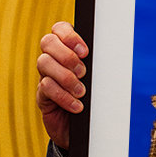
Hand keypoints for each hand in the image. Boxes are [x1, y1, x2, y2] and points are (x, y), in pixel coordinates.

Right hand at [36, 22, 88, 148]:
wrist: (85, 128)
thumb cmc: (95, 97)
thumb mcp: (99, 78)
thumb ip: (100, 63)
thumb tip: (113, 52)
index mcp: (68, 48)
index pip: (59, 28)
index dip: (69, 35)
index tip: (85, 51)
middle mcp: (53, 59)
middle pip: (47, 42)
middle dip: (66, 55)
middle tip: (83, 71)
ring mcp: (45, 76)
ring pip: (44, 63)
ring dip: (66, 77)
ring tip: (81, 91)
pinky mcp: (42, 95)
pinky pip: (46, 87)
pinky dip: (63, 96)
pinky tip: (77, 105)